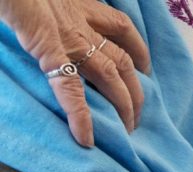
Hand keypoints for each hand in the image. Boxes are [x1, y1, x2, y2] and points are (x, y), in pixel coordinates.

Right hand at [0, 0, 150, 146]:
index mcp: (81, 6)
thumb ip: (56, 13)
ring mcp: (70, 38)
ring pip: (110, 76)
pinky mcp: (50, 50)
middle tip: (138, 114)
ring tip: (128, 129)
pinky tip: (85, 137)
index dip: (138, 49)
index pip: (121, 27)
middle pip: (123, 61)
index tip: (144, 69)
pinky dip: (80, 115)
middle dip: (135, 90)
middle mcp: (82, 24)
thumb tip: (47, 26)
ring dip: (123, 105)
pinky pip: (70, 88)